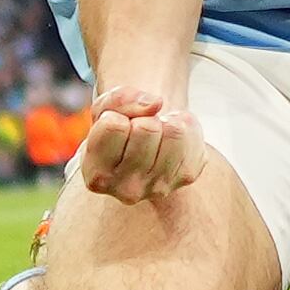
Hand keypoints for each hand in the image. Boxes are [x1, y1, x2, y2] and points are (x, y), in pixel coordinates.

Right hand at [80, 86, 205, 203]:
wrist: (145, 145)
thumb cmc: (119, 126)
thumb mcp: (106, 108)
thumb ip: (120, 99)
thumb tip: (155, 103)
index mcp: (97, 176)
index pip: (113, 125)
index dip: (117, 115)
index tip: (118, 126)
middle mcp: (127, 190)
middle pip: (146, 128)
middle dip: (144, 119)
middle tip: (140, 130)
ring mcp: (160, 186)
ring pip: (174, 131)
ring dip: (166, 121)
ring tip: (157, 134)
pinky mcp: (187, 175)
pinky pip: (192, 132)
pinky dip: (184, 123)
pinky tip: (172, 138)